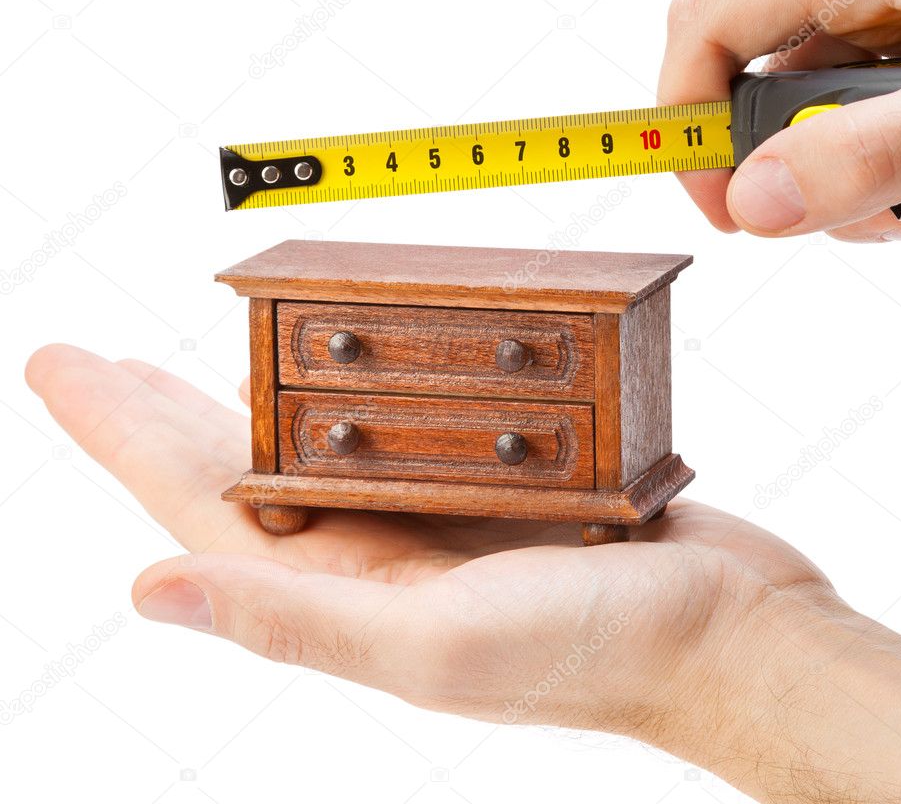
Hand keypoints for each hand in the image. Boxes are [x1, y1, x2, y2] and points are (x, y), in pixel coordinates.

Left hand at [26, 344, 900, 801]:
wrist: (730, 629)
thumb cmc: (599, 651)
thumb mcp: (435, 646)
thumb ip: (296, 620)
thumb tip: (147, 590)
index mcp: (346, 593)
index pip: (199, 507)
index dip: (121, 435)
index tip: (61, 364)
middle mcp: (377, 554)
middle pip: (243, 465)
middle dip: (160, 410)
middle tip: (96, 356)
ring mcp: (436, 516)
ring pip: (324, 438)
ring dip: (259, 391)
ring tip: (205, 354)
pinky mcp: (497, 482)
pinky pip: (410, 422)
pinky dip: (370, 383)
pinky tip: (358, 363)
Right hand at [659, 0, 900, 242]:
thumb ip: (867, 157)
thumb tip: (753, 204)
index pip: (709, 24)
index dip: (687, 120)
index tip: (725, 206)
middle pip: (772, 83)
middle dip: (815, 171)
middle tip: (877, 217)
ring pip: (837, 117)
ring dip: (888, 183)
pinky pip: (900, 120)